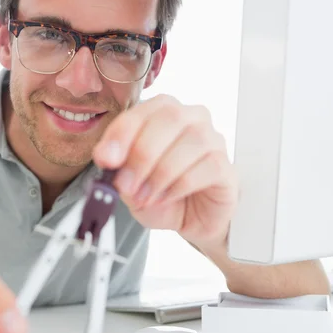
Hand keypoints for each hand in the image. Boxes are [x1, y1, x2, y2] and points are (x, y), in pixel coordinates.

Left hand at [93, 94, 237, 246]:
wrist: (191, 221)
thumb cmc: (162, 195)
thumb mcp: (129, 183)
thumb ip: (117, 167)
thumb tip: (107, 157)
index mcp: (163, 113)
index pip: (142, 111)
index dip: (121, 134)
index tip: (106, 159)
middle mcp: (192, 118)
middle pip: (169, 118)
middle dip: (142, 154)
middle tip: (126, 185)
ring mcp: (214, 140)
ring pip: (191, 141)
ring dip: (161, 173)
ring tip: (145, 197)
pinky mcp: (226, 166)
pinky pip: (207, 167)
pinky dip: (180, 185)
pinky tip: (166, 197)